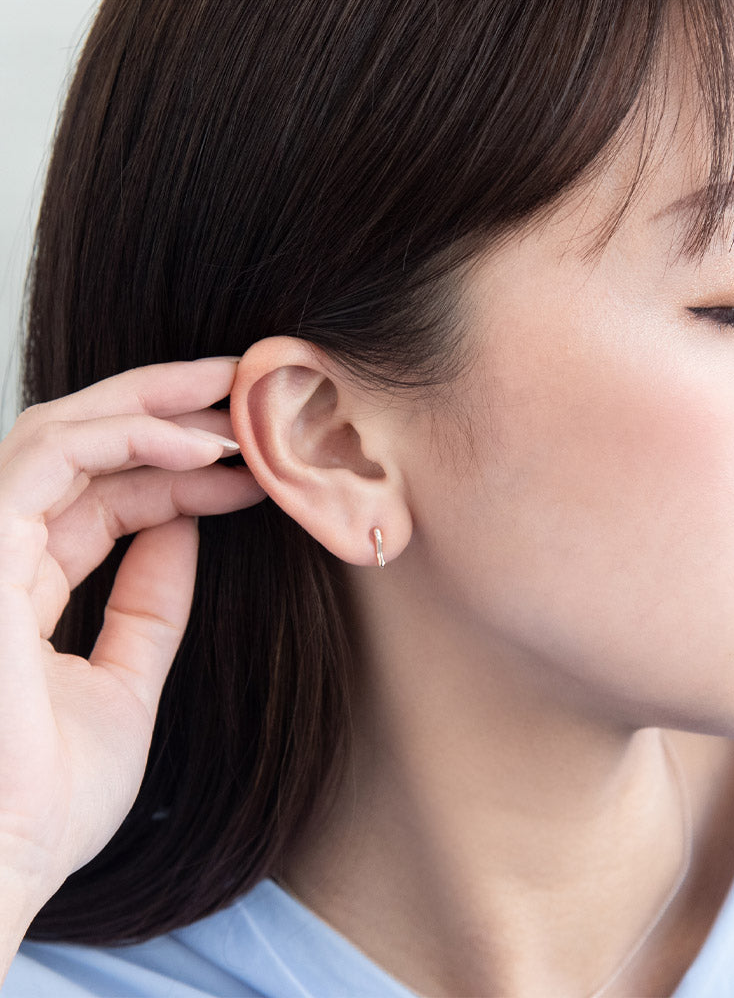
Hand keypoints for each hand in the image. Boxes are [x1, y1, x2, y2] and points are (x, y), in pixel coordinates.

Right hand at [0, 358, 264, 921]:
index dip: (180, 474)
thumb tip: (184, 530)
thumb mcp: (122, 684)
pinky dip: (126, 437)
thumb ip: (147, 605)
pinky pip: (49, 455)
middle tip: (247, 386)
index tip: (256, 469)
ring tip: (236, 403)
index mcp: (20, 587)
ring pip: (62, 433)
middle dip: (166, 407)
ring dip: (155, 408)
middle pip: (82, 449)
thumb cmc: (43, 800)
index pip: (102, 502)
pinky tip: (201, 446)